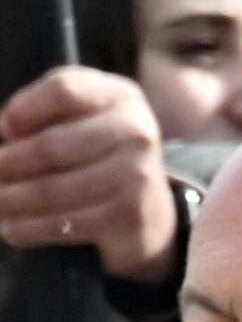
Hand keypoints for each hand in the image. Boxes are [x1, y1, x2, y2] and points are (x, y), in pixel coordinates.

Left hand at [0, 66, 180, 282]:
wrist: (146, 201)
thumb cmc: (92, 149)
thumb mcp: (74, 114)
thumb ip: (38, 111)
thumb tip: (6, 131)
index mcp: (117, 96)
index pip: (63, 91)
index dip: (24, 109)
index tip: (4, 128)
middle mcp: (135, 130)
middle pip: (51, 146)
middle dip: (6, 165)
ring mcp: (137, 172)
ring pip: (51, 190)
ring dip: (9, 201)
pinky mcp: (130, 212)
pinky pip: (65, 223)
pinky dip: (28, 229)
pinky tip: (10, 228)